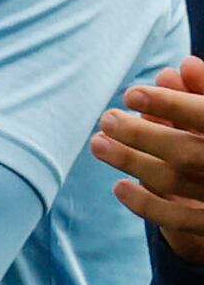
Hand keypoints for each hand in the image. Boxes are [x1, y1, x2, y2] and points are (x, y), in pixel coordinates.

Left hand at [94, 60, 203, 258]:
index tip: (131, 94)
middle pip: (187, 152)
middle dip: (142, 135)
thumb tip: (185, 64)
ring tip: (98, 143)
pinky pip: (179, 220)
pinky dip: (146, 203)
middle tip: (106, 118)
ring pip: (175, 182)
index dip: (171, 104)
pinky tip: (118, 186)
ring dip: (131, 161)